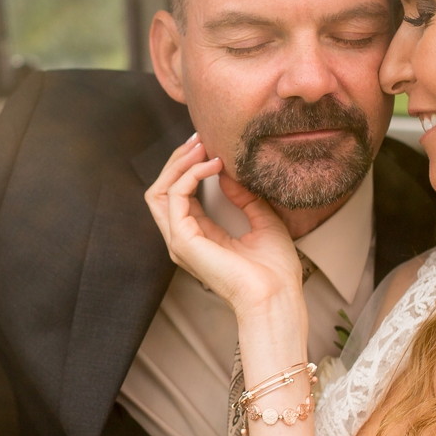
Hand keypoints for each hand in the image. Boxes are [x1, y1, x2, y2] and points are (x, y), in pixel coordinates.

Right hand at [143, 134, 303, 316]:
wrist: (276, 296)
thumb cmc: (274, 270)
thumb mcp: (264, 220)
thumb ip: (245, 198)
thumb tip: (226, 174)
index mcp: (199, 237)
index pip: (180, 196)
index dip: (190, 167)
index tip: (210, 146)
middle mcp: (184, 239)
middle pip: (162, 191)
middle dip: (178, 161)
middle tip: (200, 139)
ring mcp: (179, 241)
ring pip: (159, 191)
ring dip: (179, 164)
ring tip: (202, 146)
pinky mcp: (183, 240)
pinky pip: (175, 196)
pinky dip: (191, 175)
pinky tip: (213, 165)